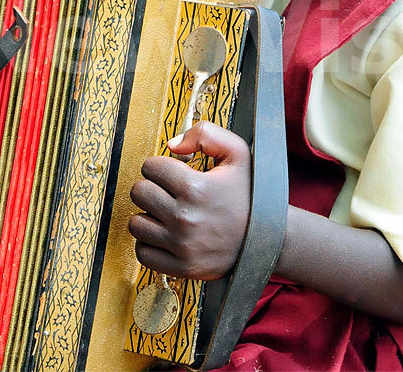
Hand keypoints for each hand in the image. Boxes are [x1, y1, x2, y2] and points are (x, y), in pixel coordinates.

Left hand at [129, 121, 250, 280]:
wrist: (266, 239)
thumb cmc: (248, 195)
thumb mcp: (237, 153)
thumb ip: (205, 134)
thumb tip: (172, 145)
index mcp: (195, 186)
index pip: (150, 167)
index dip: (161, 166)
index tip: (174, 173)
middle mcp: (184, 217)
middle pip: (139, 192)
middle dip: (152, 187)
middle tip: (168, 192)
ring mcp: (181, 245)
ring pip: (136, 223)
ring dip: (149, 216)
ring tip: (167, 214)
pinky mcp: (180, 268)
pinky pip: (143, 252)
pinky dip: (150, 244)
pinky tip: (167, 235)